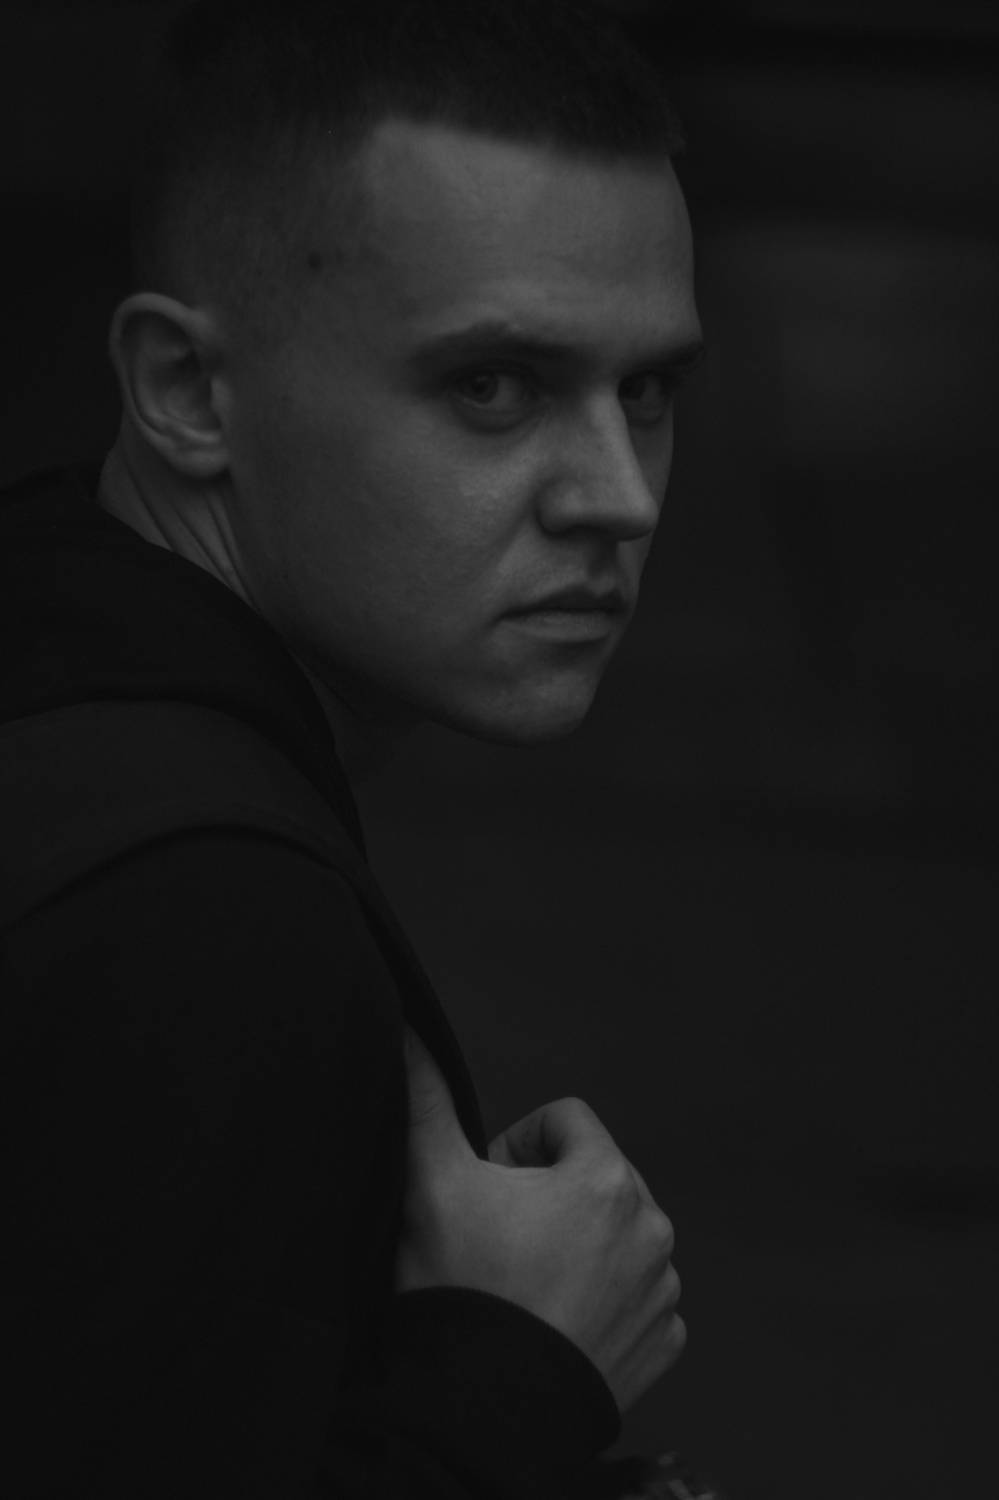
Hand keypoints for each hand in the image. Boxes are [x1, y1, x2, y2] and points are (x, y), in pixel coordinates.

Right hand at [395, 1026, 684, 1414]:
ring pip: (616, 1234)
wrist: (480, 1413)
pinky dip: (602, 1300)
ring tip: (526, 1284)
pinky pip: (636, 1296)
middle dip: (550, 1194)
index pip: (564, 1119)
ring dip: (578, 1245)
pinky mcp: (661, 1343)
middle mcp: (652, 1229)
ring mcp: (662, 1291)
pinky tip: (556, 1321)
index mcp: (607, 1179)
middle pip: (593, 1175)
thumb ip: (425, 1098)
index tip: (489, 1191)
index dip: (516, 1147)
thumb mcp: (432, 1183)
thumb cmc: (461, 1292)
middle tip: (501, 1239)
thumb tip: (408, 1031)